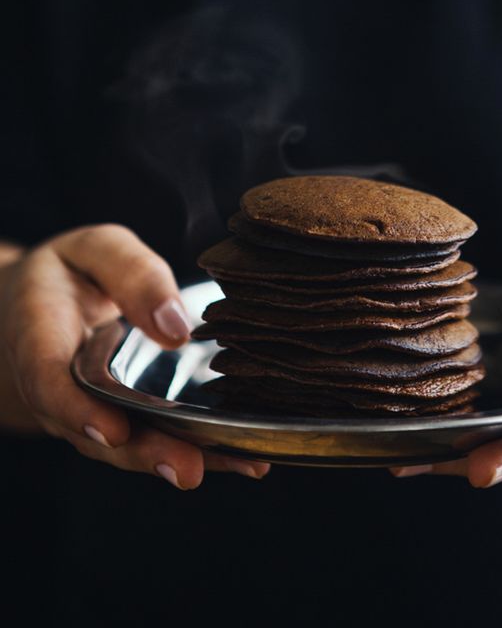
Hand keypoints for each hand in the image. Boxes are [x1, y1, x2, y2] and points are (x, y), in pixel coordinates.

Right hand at [0, 224, 269, 486]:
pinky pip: (152, 440)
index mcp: (38, 337)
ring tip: (236, 464)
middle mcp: (60, 390)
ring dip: (179, 460)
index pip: (48, 382)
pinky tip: (245, 458)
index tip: (115, 430)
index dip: (79, 411)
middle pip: (94, 432)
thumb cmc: (73, 271)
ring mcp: (90, 414)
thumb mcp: (95, 250)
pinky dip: (199, 452)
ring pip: (128, 447)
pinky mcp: (122, 420)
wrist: (40, 306)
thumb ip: (132, 273)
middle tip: (188, 468)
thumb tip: (175, 326)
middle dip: (144, 453)